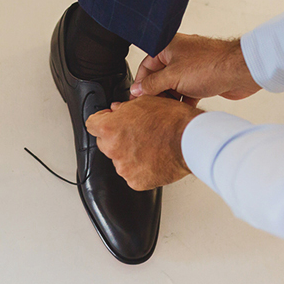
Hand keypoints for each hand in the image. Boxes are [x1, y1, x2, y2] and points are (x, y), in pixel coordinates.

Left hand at [86, 96, 203, 190]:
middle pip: (105, 143)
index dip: (102, 120)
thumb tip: (117, 110)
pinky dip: (141, 169)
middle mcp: (112, 149)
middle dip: (117, 138)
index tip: (109, 120)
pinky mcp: (135, 181)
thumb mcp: (146, 102)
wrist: (191, 141)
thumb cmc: (173, 121)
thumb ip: (124, 108)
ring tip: (151, 146)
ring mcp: (123, 167)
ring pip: (120, 160)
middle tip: (137, 133)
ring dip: (130, 154)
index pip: (92, 124)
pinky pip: (132, 174)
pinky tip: (154, 159)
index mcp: (110, 128)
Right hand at [130, 34, 260, 103]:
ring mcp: (191, 67)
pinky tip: (179, 111)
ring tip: (163, 110)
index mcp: (169, 46)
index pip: (146, 65)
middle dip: (155, 92)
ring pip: (173, 86)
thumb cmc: (211, 64)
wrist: (240, 72)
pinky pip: (186, 92)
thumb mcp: (172, 76)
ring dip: (169, 98)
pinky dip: (182, 101)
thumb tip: (138, 89)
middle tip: (149, 106)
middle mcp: (179, 55)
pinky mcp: (202, 80)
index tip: (136, 97)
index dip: (140, 82)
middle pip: (159, 77)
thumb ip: (152, 84)